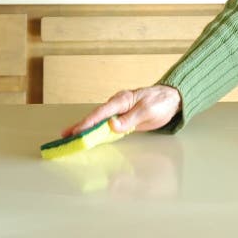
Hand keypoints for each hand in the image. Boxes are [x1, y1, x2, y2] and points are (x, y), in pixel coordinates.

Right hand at [61, 85, 182, 137]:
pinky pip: (107, 124)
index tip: (76, 131)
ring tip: (70, 138)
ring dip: (86, 129)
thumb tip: (112, 126)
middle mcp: (118, 104)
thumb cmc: (161, 102)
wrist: (173, 98)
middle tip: (64, 136)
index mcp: (123, 100)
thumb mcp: (149, 110)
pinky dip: (96, 131)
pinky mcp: (123, 118)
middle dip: (80, 126)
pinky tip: (88, 137)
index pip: (102, 112)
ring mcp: (119, 111)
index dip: (88, 122)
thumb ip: (131, 118)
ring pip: (99, 121)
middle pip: (96, 116)